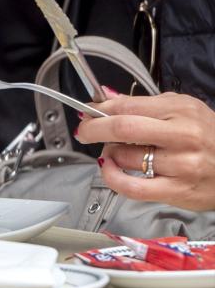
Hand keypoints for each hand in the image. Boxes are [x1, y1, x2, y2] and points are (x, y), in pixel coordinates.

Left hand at [75, 92, 214, 210]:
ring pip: (124, 157)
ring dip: (108, 154)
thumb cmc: (210, 137)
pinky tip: (110, 170)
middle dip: (94, 128)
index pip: (129, 105)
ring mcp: (180, 164)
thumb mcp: (183, 110)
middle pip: (123, 128)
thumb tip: (105, 97)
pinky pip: (131, 187)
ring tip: (114, 152)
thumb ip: (143, 104)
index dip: (100, 109)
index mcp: (182, 110)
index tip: (87, 112)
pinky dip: (112, 178)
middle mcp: (182, 135)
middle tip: (84, 131)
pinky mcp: (176, 190)